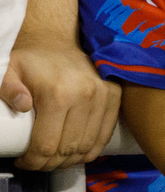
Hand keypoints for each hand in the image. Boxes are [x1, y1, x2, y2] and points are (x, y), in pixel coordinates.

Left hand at [0, 36, 120, 169]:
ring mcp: (103, 96)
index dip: (33, 161)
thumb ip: (8, 88)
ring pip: (88, 145)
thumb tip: (22, 106)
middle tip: (37, 162)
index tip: (24, 160)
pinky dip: (92, 150)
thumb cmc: (33, 61)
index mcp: (58, 93)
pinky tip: (77, 152)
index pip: (47, 145)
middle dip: (50, 163)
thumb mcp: (10, 70)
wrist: (61, 40)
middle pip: (68, 149)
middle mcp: (85, 95)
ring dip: (70, 160)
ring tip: (55, 158)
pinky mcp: (115, 95)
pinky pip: (106, 134)